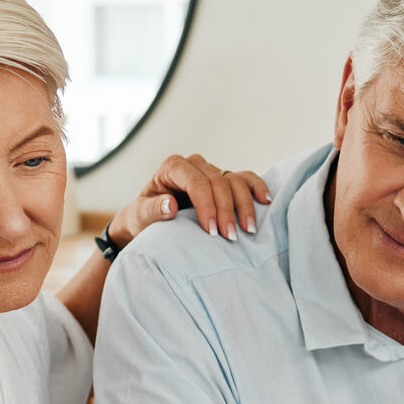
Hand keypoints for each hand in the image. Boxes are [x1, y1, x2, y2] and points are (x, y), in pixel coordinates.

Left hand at [109, 153, 270, 245]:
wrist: (147, 221)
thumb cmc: (141, 219)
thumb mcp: (139, 217)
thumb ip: (152, 211)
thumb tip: (169, 206)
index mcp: (172, 167)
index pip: (196, 182)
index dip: (206, 205)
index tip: (211, 232)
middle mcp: (194, 165)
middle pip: (218, 182)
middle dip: (226, 211)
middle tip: (230, 238)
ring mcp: (211, 171)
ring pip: (234, 180)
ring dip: (244, 205)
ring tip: (248, 230)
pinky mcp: (223, 181)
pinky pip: (244, 179)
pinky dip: (256, 188)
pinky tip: (265, 201)